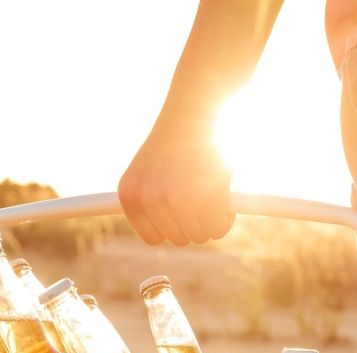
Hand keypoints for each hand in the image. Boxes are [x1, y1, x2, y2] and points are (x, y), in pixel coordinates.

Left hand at [118, 126, 234, 245]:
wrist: (194, 110)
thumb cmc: (177, 140)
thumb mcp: (150, 171)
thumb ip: (152, 201)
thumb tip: (162, 235)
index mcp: (130, 196)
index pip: (154, 237)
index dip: (174, 227)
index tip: (185, 213)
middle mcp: (148, 200)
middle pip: (179, 238)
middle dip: (196, 222)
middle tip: (204, 196)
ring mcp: (174, 201)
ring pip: (200, 235)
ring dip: (212, 219)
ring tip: (213, 191)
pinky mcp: (202, 198)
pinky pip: (218, 227)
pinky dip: (226, 216)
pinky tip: (225, 194)